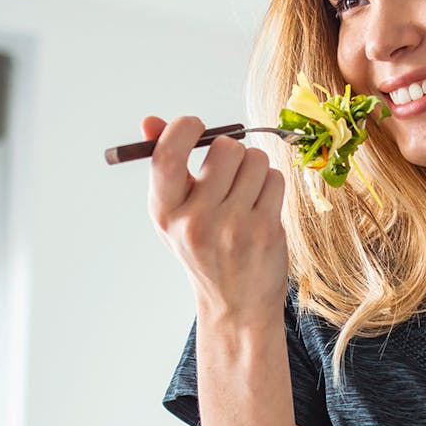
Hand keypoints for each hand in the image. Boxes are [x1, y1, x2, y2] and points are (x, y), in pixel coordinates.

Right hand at [142, 115, 288, 321]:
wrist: (235, 304)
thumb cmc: (203, 249)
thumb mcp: (175, 213)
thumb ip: (165, 165)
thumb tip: (150, 121)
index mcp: (164, 212)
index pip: (167, 155)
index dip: (183, 129)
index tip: (196, 126)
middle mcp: (195, 221)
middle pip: (225, 148)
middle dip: (232, 151)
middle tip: (229, 172)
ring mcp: (232, 227)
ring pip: (255, 160)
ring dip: (254, 169)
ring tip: (246, 194)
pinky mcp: (264, 231)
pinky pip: (275, 179)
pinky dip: (271, 185)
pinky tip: (261, 207)